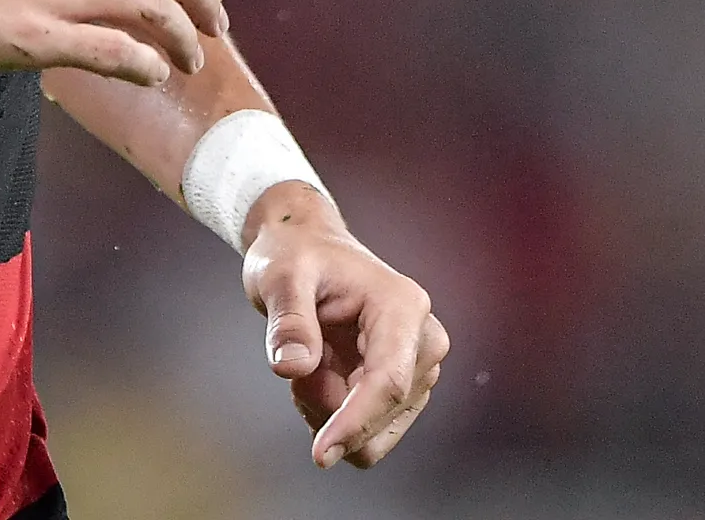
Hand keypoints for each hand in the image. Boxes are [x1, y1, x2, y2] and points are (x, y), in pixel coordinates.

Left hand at [244, 181, 446, 467]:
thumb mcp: (280, 276)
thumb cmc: (296, 255)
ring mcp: (419, 368)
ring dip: (327, 408)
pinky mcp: (406, 387)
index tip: (320, 455)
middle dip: (326, 406)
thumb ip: (287, 320)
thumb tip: (292, 368)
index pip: (388, 382)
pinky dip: (331, 411)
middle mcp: (424, 341)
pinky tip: (318, 371)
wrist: (307, 249)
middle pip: (381, 412)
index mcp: (403, 308)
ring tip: (307, 357)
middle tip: (294, 358)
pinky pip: (367, 429)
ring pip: (372, 431)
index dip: (356, 423)